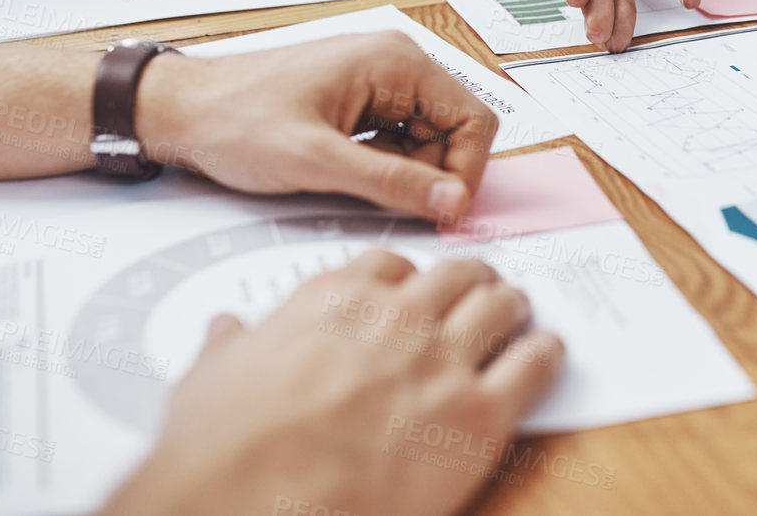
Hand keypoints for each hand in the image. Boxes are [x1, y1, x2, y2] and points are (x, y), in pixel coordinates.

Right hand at [103, 251, 563, 515]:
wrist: (253, 501)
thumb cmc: (226, 449)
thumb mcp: (210, 377)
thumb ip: (230, 345)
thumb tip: (225, 331)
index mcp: (334, 300)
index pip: (391, 265)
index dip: (410, 278)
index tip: (416, 289)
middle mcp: (396, 318)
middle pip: (457, 275)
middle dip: (473, 282)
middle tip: (482, 292)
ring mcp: (441, 361)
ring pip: (502, 306)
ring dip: (513, 308)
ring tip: (520, 315)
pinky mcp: (478, 415)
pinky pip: (534, 364)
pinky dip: (545, 355)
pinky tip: (546, 356)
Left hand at [139, 32, 497, 221]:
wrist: (178, 111)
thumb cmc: (234, 121)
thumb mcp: (317, 161)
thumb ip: (392, 183)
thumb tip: (452, 202)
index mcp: (394, 61)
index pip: (474, 120)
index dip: (465, 172)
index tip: (442, 211)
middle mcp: (392, 63)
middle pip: (454, 131)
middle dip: (432, 175)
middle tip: (390, 204)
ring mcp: (376, 81)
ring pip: (426, 140)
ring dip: (405, 174)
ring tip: (352, 185)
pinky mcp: (358, 101)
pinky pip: (397, 140)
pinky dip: (384, 168)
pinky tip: (345, 176)